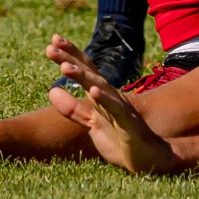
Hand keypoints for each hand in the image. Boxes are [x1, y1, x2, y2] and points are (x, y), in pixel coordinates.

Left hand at [46, 34, 180, 174]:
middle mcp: (111, 95)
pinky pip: (115, 109)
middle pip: (89, 72)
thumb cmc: (119, 138)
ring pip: (100, 87)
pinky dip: (105, 100)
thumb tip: (51, 90)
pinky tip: (93, 92)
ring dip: (83, 76)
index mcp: (101, 94)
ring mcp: (120, 107)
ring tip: (64, 66)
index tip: (53, 40)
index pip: (85, 69)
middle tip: (52, 44)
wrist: (147, 158)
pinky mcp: (127, 123)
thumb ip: (72, 108)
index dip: (70, 54)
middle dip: (71, 58)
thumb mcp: (91, 122)